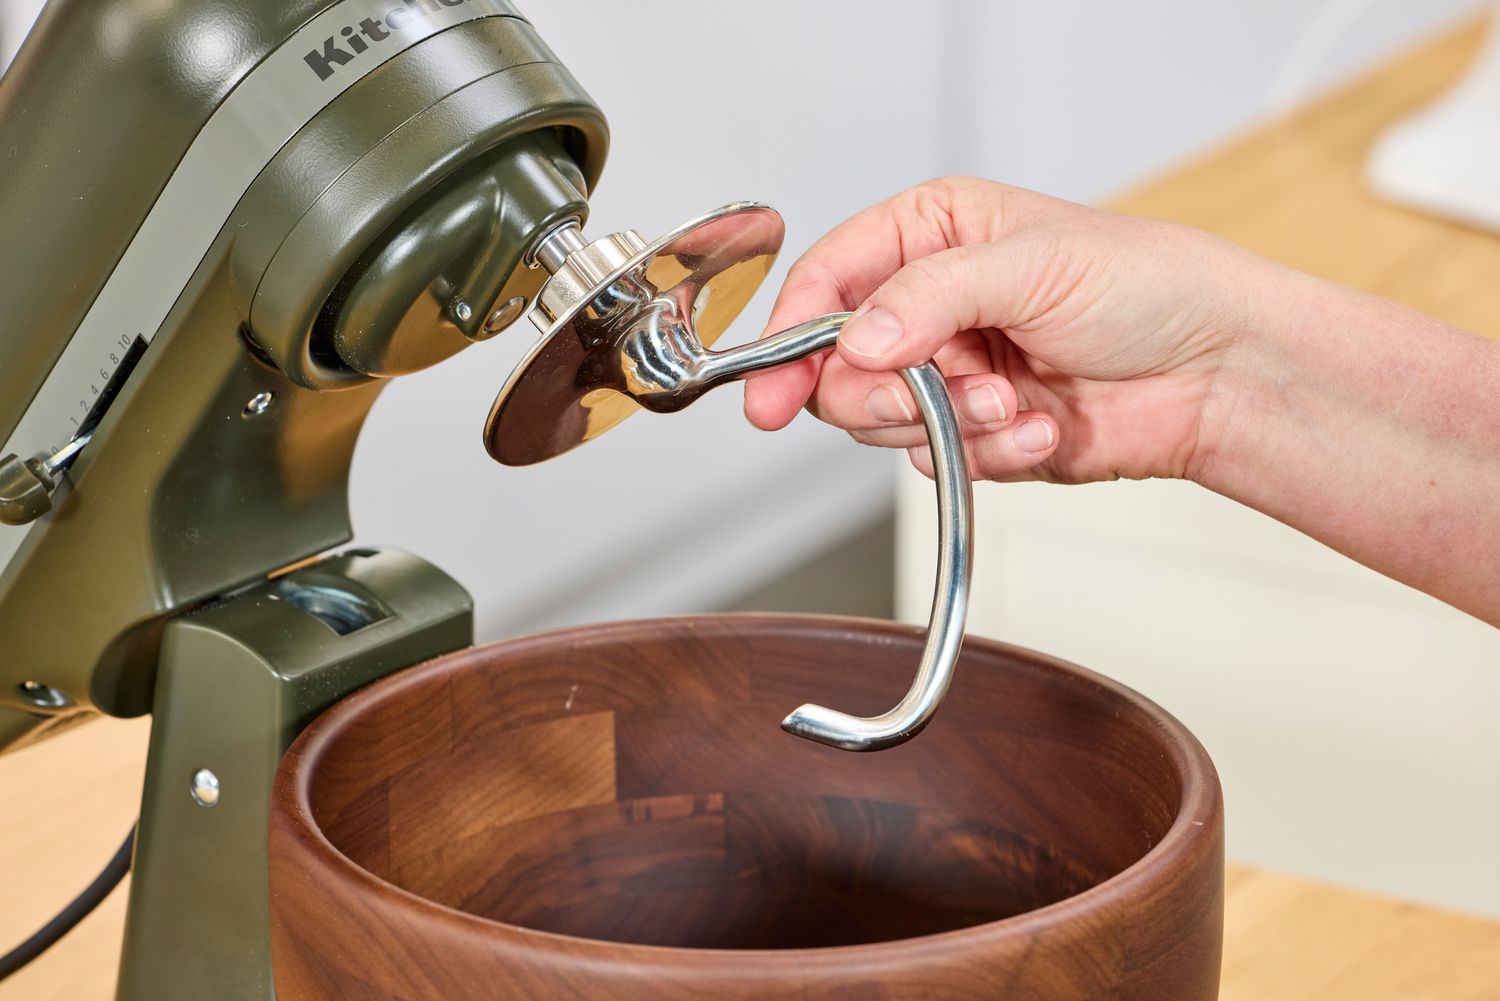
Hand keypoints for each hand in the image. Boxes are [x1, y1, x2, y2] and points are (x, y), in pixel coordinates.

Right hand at [744, 177, 1271, 483]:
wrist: (1216, 373)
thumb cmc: (1148, 286)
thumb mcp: (1032, 264)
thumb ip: (930, 296)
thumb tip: (858, 337)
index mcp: (930, 236)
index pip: (827, 282)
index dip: (790, 337)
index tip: (772, 391)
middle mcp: (930, 306)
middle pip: (838, 369)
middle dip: (886, 392)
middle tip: (930, 390)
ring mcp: (949, 374)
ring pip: (882, 424)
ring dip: (948, 423)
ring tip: (1011, 401)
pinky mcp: (976, 434)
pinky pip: (939, 463)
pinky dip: (989, 454)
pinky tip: (1039, 430)